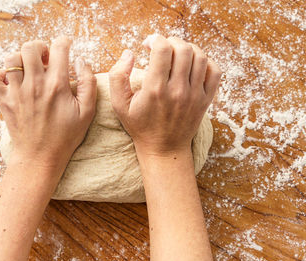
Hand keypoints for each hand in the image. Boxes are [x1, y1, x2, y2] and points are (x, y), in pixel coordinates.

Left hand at [0, 36, 96, 167]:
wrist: (40, 157)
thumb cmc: (66, 136)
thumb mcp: (87, 112)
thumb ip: (88, 83)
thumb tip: (81, 61)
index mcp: (57, 85)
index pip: (59, 48)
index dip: (64, 42)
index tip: (66, 45)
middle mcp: (35, 84)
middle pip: (31, 47)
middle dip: (41, 47)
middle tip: (46, 59)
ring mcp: (16, 92)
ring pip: (12, 59)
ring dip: (22, 59)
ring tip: (30, 69)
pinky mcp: (4, 101)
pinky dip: (0, 74)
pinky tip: (13, 81)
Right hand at [109, 35, 221, 156]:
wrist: (163, 148)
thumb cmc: (140, 125)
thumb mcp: (119, 104)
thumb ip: (117, 76)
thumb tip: (129, 53)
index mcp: (155, 89)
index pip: (162, 49)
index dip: (155, 39)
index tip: (148, 44)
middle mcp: (178, 90)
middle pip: (182, 48)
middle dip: (170, 41)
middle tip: (162, 47)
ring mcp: (195, 95)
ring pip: (200, 56)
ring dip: (187, 48)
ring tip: (176, 54)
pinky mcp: (205, 100)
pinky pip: (214, 71)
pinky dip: (205, 61)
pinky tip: (192, 65)